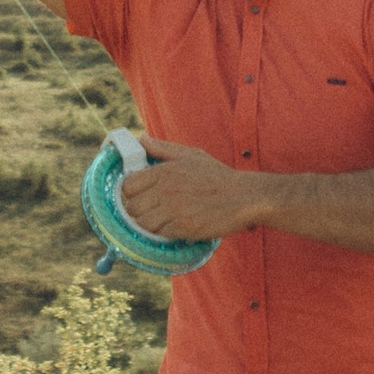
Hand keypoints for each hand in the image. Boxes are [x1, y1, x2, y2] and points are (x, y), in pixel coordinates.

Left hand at [118, 139, 259, 241]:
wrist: (244, 197)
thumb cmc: (218, 176)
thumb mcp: (190, 155)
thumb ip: (162, 148)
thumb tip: (141, 139)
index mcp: (165, 171)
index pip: (128, 185)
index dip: (131, 192)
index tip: (140, 195)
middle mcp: (166, 190)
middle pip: (132, 207)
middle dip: (138, 210)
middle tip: (152, 210)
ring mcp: (174, 210)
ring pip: (143, 223)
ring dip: (150, 224)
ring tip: (163, 220)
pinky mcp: (184, 227)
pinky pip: (160, 234)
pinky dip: (165, 233)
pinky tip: (176, 226)